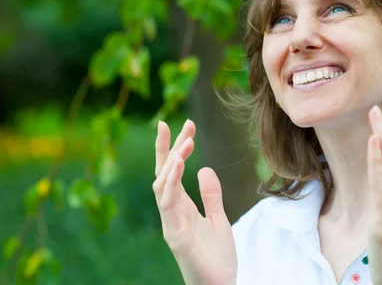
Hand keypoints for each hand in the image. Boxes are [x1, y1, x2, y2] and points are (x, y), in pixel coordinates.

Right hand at [153, 119, 237, 284]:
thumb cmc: (216, 256)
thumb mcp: (218, 218)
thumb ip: (211, 195)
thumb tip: (205, 169)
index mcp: (181, 206)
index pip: (173, 172)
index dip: (174, 148)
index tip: (184, 125)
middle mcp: (172, 212)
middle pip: (164, 173)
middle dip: (169, 148)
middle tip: (181, 125)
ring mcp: (171, 223)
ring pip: (163, 186)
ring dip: (172, 162)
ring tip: (185, 142)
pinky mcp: (176, 236)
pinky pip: (169, 206)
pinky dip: (172, 184)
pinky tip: (179, 165)